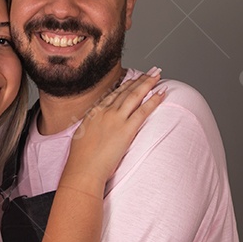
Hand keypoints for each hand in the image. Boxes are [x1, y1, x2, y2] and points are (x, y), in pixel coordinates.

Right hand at [62, 68, 165, 193]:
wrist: (83, 169)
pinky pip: (143, 111)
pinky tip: (161, 93)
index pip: (112, 95)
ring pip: (135, 96)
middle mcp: (105, 112)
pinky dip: (153, 100)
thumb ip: (91, 127)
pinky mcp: (127, 129)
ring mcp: (116, 119)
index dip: (125, 86)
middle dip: (139, 80)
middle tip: (150, 72)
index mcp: (94, 113)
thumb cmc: (80, 159)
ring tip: (157, 75)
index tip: (132, 79)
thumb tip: (94, 129)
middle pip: (125, 91)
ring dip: (148, 83)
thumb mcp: (81, 136)